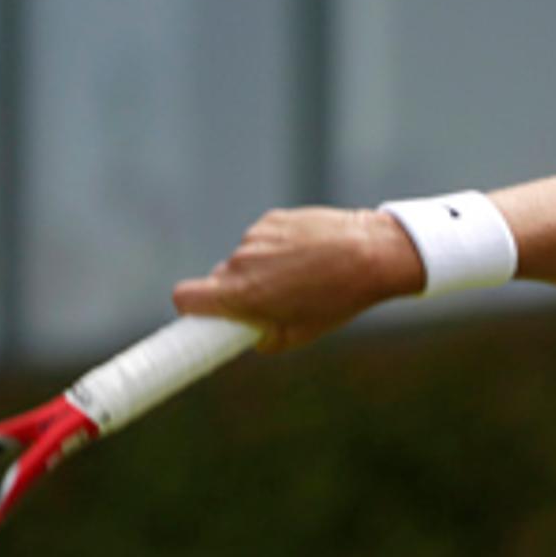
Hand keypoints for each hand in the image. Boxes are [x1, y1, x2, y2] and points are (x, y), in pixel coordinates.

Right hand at [171, 206, 424, 353]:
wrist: (371, 252)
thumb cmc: (337, 299)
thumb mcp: (298, 334)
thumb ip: (262, 338)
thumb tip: (247, 334)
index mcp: (241, 294)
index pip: (184, 297)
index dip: (190, 309)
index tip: (200, 318)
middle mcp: (241, 261)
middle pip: (218, 280)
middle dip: (236, 293)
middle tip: (270, 302)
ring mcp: (255, 236)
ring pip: (243, 260)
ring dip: (261, 270)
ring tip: (301, 277)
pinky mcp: (272, 219)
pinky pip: (262, 239)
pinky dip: (276, 249)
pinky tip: (307, 255)